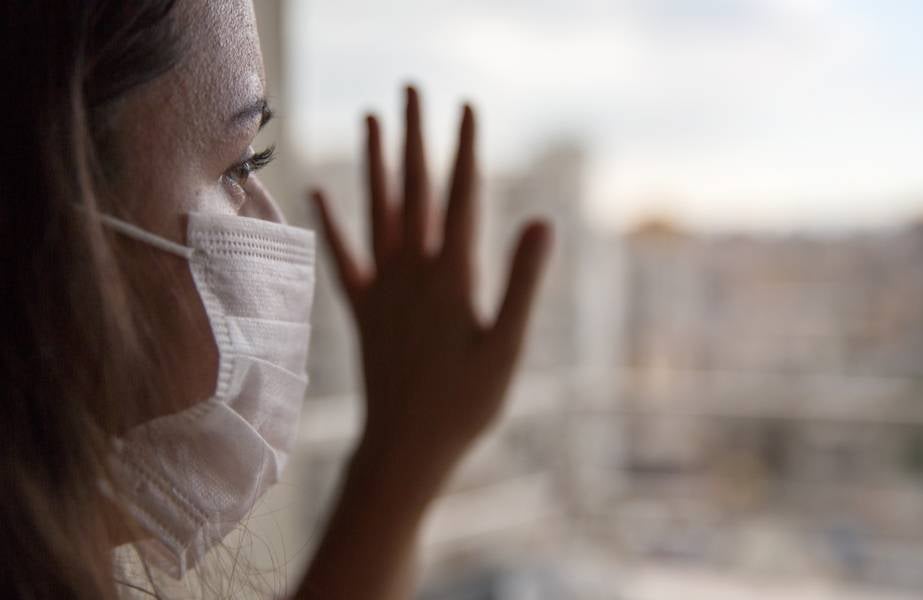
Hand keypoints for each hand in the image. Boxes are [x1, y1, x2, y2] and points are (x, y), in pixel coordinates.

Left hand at [312, 87, 551, 476]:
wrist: (404, 449)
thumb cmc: (464, 406)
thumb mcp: (507, 348)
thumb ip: (521, 283)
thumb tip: (540, 221)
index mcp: (452, 277)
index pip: (461, 199)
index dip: (465, 150)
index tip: (467, 107)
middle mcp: (412, 273)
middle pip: (413, 191)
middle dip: (415, 137)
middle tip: (411, 90)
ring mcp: (383, 289)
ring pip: (376, 212)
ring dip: (374, 164)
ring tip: (371, 118)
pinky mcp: (363, 310)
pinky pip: (345, 259)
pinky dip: (332, 225)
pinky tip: (321, 193)